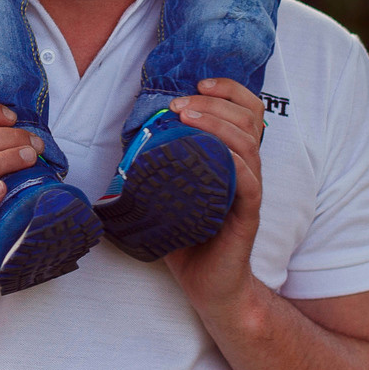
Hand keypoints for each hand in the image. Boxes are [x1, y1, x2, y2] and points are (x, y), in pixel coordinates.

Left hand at [161, 78, 267, 321]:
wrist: (209, 287)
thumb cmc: (187, 239)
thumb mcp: (168, 194)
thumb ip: (155, 169)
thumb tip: (118, 147)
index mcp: (232, 158)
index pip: (245, 111)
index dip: (228, 89)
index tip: (199, 82)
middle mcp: (246, 169)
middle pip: (248, 118)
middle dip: (215, 100)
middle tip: (180, 101)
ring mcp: (250, 191)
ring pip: (248, 144)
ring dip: (219, 123)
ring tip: (188, 115)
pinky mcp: (248, 215)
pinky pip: (250, 182)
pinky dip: (235, 162)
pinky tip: (216, 152)